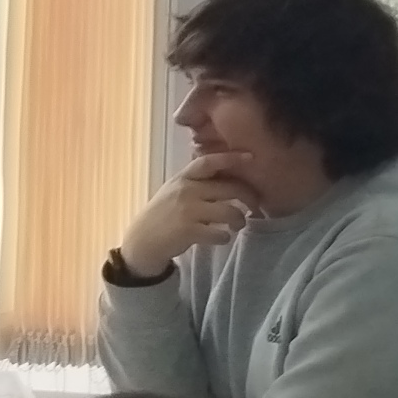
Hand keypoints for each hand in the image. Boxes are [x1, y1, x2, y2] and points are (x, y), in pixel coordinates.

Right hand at [115, 154, 263, 276]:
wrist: (142, 240)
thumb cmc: (163, 213)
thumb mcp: (175, 190)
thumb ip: (197, 182)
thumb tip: (229, 175)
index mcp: (183, 178)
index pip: (208, 162)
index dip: (230, 158)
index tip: (250, 156)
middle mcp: (186, 191)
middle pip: (230, 188)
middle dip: (249, 198)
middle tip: (255, 206)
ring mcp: (188, 211)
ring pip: (230, 212)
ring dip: (240, 220)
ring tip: (237, 225)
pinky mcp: (189, 231)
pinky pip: (220, 234)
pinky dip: (225, 237)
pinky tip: (221, 237)